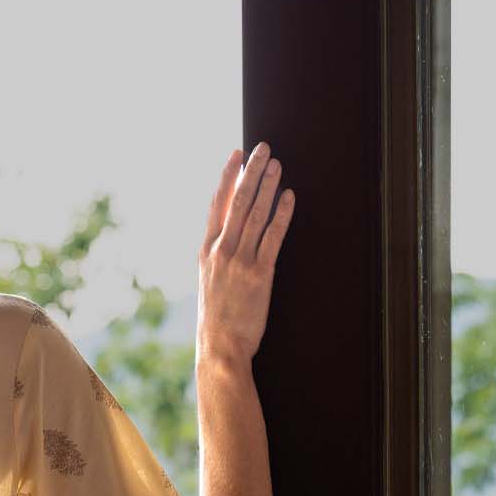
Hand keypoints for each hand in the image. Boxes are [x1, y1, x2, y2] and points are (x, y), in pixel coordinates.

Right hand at [197, 142, 294, 365]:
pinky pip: (272, 237)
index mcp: (206, 252)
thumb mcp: (208, 283)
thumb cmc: (215, 319)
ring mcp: (239, 261)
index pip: (216, 205)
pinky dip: (281, 215)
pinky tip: (289, 196)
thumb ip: (218, 258)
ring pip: (255, 215)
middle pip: (237, 202)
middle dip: (250, 172)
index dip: (226, 177)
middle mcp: (221, 251)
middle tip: (262, 148)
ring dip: (267, 186)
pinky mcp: (260, 274)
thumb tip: (228, 239)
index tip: (235, 154)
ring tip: (277, 164)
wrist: (220, 347)